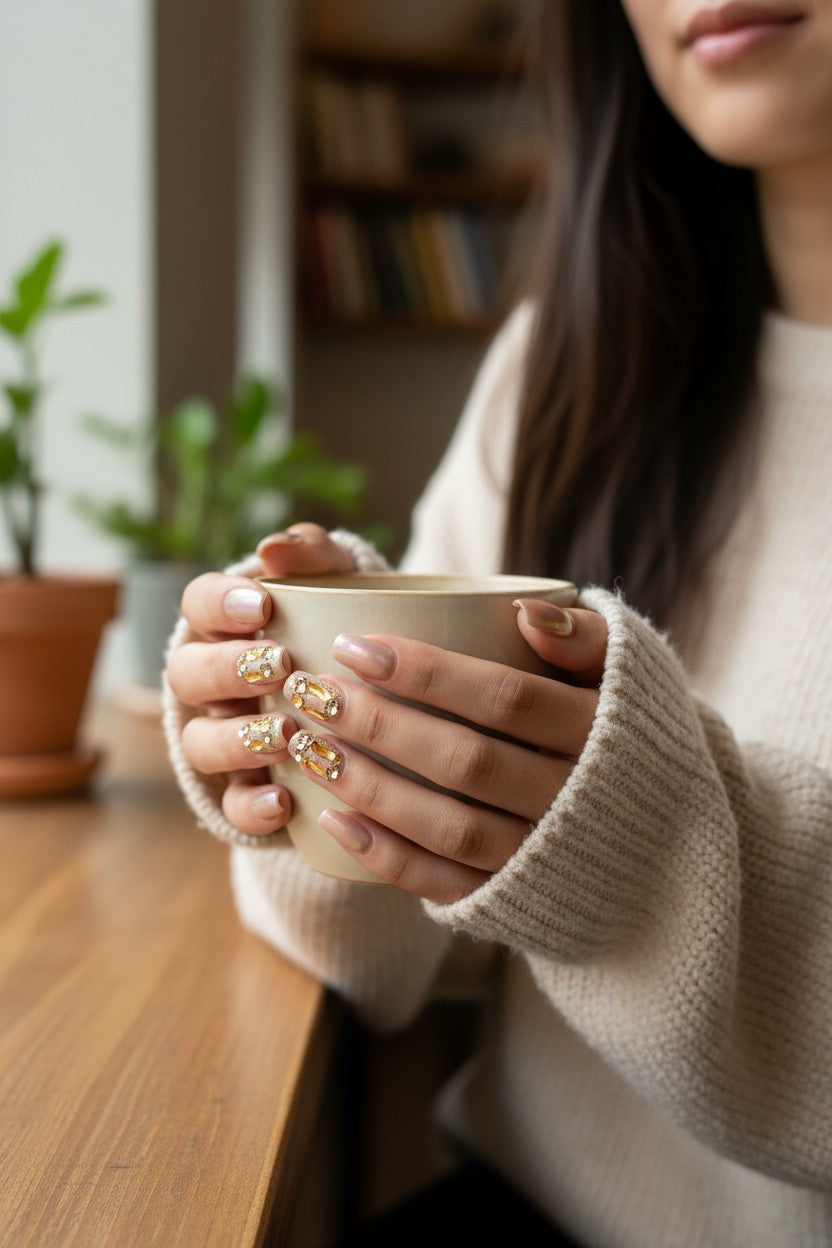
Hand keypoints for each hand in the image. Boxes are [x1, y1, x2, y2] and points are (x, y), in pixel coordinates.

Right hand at [166, 524, 354, 835]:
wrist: (386, 703)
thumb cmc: (347, 629)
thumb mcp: (343, 584)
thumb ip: (315, 556)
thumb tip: (274, 549)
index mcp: (227, 627)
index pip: (197, 604)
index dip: (218, 605)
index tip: (262, 605)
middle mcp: (214, 685)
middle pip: (187, 675)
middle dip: (228, 670)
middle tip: (278, 666)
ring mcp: (226, 740)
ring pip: (201, 743)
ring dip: (236, 740)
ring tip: (282, 735)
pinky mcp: (249, 792)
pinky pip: (233, 807)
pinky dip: (252, 805)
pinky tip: (284, 800)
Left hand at [282, 600, 607, 902]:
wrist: (672, 848)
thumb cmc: (631, 738)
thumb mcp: (633, 678)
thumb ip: (588, 638)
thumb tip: (524, 612)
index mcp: (599, 734)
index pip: (505, 697)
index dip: (427, 672)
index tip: (354, 646)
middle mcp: (574, 801)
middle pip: (465, 760)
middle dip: (379, 724)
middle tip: (311, 690)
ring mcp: (543, 858)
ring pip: (448, 826)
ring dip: (369, 787)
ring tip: (307, 745)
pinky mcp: (515, 901)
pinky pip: (445, 885)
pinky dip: (386, 855)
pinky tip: (334, 819)